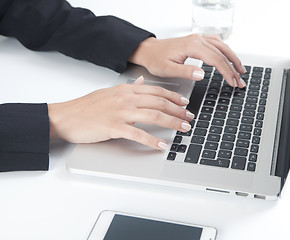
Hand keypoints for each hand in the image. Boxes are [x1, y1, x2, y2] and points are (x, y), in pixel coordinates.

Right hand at [48, 76, 192, 148]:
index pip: (156, 91)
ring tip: (183, 128)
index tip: (185, 103)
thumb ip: (129, 88)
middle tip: (189, 117)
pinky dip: (152, 140)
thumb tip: (142, 82)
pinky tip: (161, 145)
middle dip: (178, 110)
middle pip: (159, 103)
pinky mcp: (114, 127)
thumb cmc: (86, 106)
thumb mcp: (110, 92)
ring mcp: (120, 112)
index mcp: (126, 90)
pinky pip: (138, 134)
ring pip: (154, 116)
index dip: (174, 97)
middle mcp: (126, 98)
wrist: (66, 116)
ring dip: (172, 122)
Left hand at [129, 34, 246, 87]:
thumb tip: (202, 74)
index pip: (216, 59)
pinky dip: (225, 50)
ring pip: (222, 46)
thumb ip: (186, 72)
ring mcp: (198, 38)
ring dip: (232, 58)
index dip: (226, 72)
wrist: (148, 50)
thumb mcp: (168, 69)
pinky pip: (216, 43)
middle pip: (222, 53)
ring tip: (240, 70)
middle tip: (240, 81)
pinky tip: (229, 56)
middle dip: (233, 68)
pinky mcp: (197, 40)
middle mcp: (197, 39)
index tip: (233, 82)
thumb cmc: (156, 59)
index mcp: (192, 46)